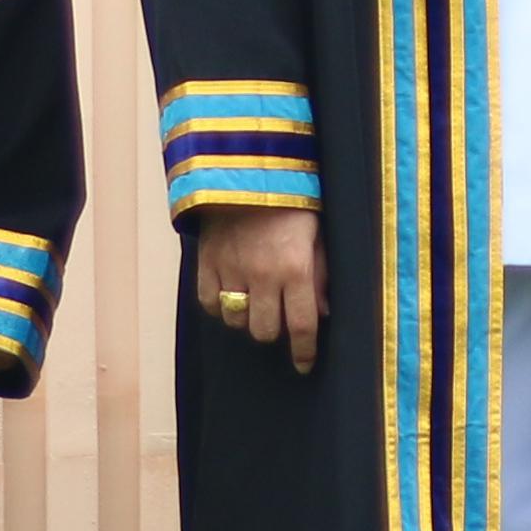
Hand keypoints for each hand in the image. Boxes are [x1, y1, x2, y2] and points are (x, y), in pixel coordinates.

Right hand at [197, 206, 324, 370]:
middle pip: (264, 331)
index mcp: (295, 268)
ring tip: (255, 303)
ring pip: (235, 321)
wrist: (245, 166)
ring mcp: (230, 270)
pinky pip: (209, 303)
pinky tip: (231, 294)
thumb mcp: (317, 234)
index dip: (303, 352)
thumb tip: (324, 312)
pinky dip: (219, 305)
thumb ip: (321, 274)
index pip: (301, 325)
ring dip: (247, 318)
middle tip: (278, 318)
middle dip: (274, 331)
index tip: (304, 365)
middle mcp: (262, 275)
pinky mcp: (206, 263)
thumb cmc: (291, 200)